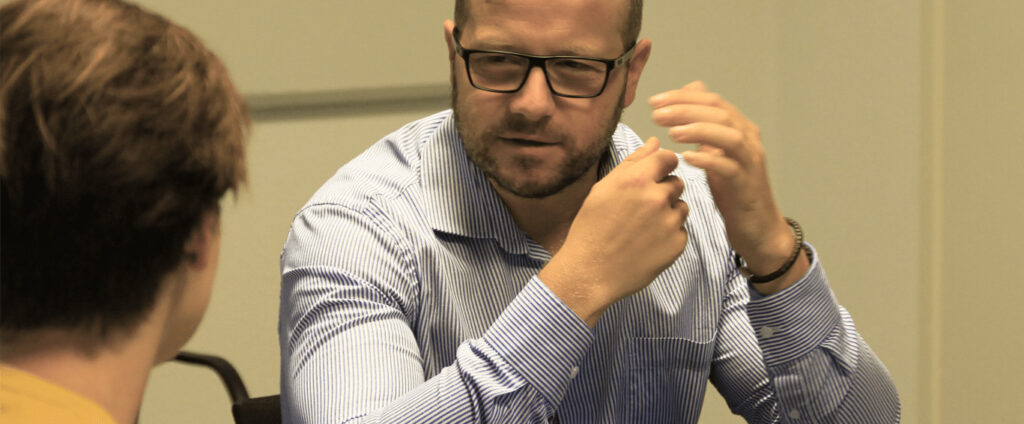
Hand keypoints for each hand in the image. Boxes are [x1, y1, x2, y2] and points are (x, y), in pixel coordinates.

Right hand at [540, 137, 688, 325]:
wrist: (589, 272)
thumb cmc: (591, 228)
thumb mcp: (603, 189)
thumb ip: (633, 162)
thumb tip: (655, 142)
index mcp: (636, 179)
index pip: (669, 157)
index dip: (663, 166)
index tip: (653, 178)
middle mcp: (656, 198)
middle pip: (677, 182)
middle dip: (663, 191)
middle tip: (640, 209)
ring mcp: (669, 222)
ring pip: (681, 207)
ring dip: (668, 213)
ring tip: (642, 228)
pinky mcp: (676, 244)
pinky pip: (681, 231)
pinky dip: (668, 236)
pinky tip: (646, 244)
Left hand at [649, 81, 802, 291]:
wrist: (758, 227)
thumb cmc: (732, 189)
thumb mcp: (716, 152)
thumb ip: (704, 123)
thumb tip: (690, 90)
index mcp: (739, 128)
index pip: (711, 100)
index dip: (682, 97)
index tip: (654, 101)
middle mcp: (748, 140)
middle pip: (719, 113)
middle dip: (686, 110)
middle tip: (657, 115)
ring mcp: (750, 162)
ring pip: (729, 136)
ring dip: (699, 130)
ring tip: (671, 133)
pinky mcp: (747, 185)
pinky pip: (730, 168)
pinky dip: (709, 160)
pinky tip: (687, 158)